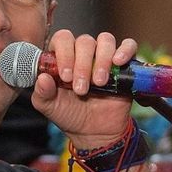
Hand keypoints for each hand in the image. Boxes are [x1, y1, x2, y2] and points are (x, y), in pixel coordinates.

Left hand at [30, 30, 137, 148]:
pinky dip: (125, 50)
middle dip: (82, 65)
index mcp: (62, 57)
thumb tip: (43, 78)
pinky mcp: (124, 64)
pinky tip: (118, 62)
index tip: (65, 77)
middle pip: (84, 41)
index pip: (62, 39)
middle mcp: (83, 53)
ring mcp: (104, 56)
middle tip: (80, 89)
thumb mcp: (49, 107)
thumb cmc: (69, 114)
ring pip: (106, 40)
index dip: (64, 53)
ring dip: (102, 60)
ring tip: (98, 83)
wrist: (94, 132)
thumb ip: (42, 93)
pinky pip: (129, 45)